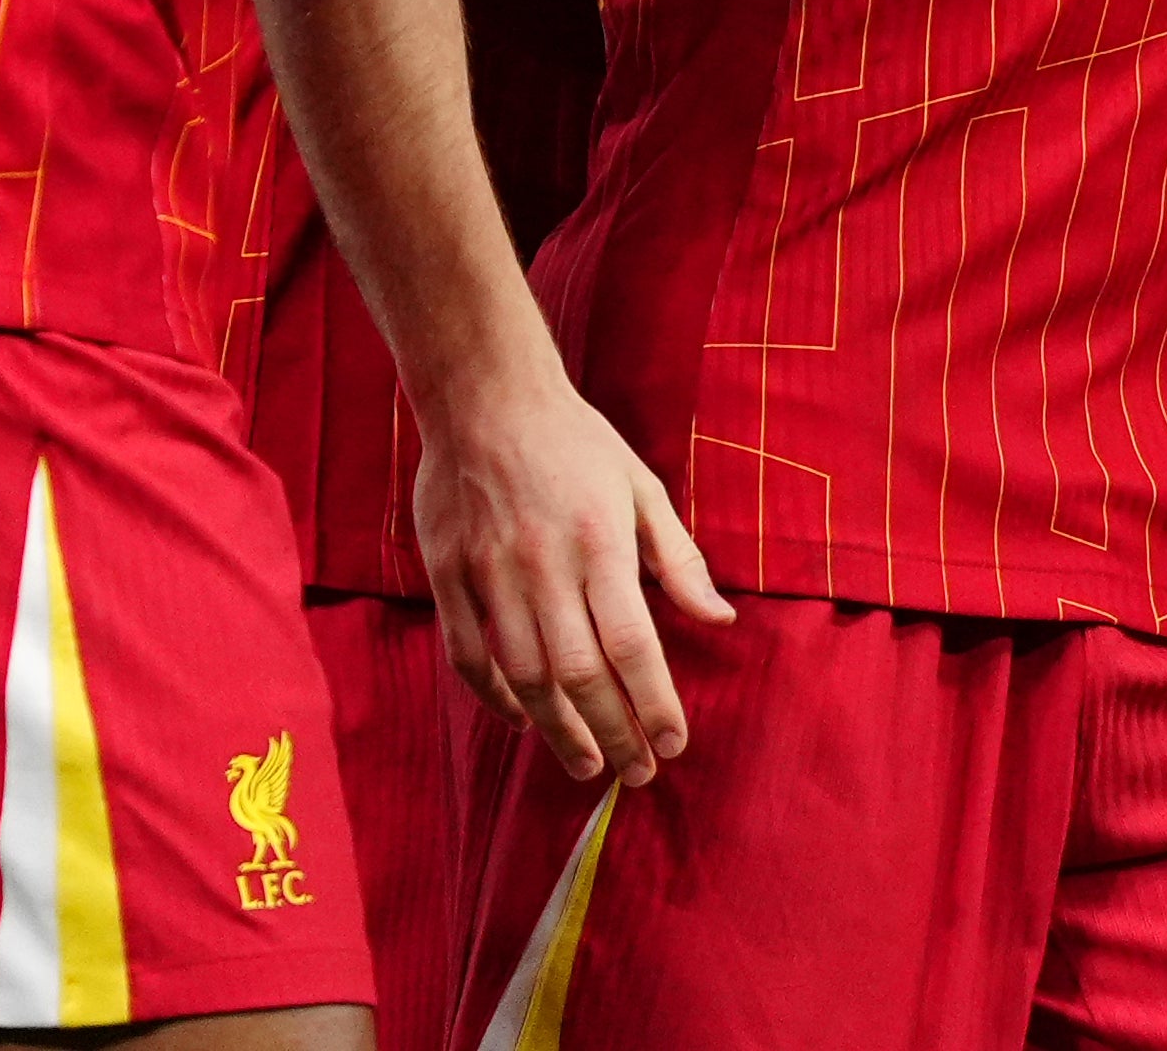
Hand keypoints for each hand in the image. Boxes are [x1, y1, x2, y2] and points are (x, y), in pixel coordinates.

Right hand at [412, 366, 734, 786]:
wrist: (484, 395)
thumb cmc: (576, 441)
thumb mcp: (642, 486)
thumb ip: (679, 560)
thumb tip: (720, 620)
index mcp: (600, 542)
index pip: (633, 644)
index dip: (654, 704)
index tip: (674, 744)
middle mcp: (544, 565)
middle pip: (580, 674)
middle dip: (614, 733)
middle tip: (637, 772)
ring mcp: (489, 573)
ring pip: (524, 676)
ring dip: (559, 731)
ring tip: (588, 763)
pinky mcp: (446, 574)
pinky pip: (469, 656)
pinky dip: (495, 698)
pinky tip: (524, 720)